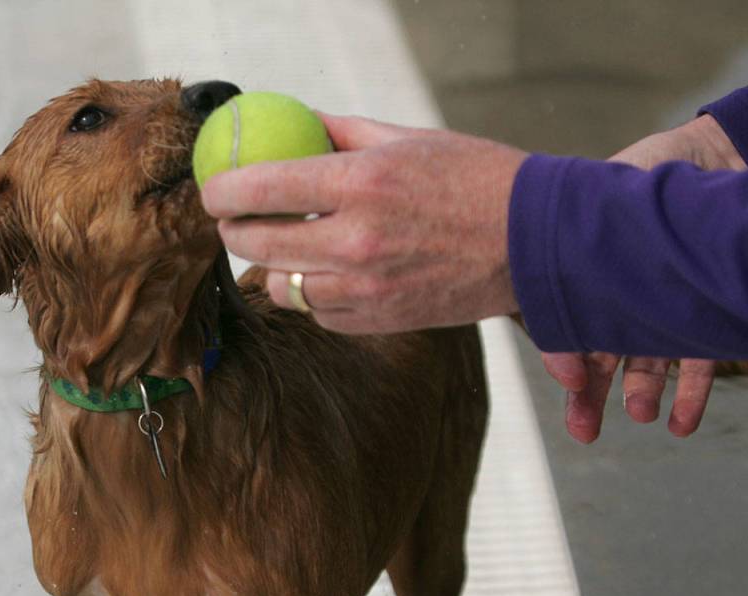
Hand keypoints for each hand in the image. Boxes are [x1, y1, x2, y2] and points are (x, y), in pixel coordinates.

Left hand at [201, 115, 526, 332]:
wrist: (533, 242)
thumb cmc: (475, 179)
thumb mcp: (407, 138)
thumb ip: (341, 132)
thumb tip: (293, 123)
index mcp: (359, 183)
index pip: (258, 188)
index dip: (222, 190)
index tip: (215, 190)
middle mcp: (355, 240)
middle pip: (256, 242)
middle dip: (233, 231)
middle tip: (234, 221)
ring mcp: (365, 288)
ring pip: (282, 285)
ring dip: (275, 265)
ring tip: (288, 247)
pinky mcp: (379, 320)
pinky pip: (318, 312)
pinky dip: (313, 294)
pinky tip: (330, 273)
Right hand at [541, 114, 743, 442]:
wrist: (706, 157)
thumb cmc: (638, 180)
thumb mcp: (596, 214)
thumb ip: (572, 261)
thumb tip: (559, 330)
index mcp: (586, 281)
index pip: (570, 335)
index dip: (566, 367)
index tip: (570, 390)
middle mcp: (622, 301)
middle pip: (601, 359)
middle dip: (591, 399)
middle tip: (583, 432)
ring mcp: (664, 310)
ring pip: (647, 363)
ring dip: (641, 393)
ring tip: (641, 413)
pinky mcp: (706, 315)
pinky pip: (698, 361)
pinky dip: (690, 395)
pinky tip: (680, 424)